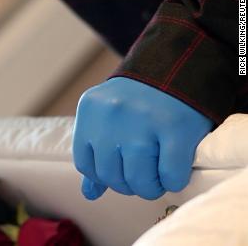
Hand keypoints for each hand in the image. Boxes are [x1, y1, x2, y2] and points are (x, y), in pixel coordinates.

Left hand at [73, 77, 212, 199]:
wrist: (176, 69)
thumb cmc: (137, 101)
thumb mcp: (107, 118)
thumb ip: (95, 153)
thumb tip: (89, 193)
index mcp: (90, 110)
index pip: (86, 165)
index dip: (104, 176)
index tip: (120, 170)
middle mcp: (112, 115)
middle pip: (111, 176)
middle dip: (129, 184)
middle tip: (143, 173)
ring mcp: (143, 121)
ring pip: (140, 181)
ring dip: (151, 187)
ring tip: (158, 175)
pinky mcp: (176, 128)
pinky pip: (171, 176)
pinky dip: (173, 181)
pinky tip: (175, 171)